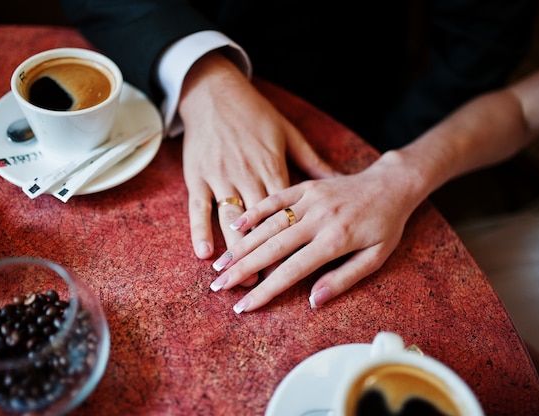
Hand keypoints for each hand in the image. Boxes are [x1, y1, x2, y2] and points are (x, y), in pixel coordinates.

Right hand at [178, 52, 336, 269]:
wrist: (216, 90)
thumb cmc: (256, 113)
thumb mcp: (291, 134)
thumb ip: (315, 162)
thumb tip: (339, 181)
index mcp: (278, 171)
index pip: (287, 221)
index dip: (285, 252)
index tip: (288, 278)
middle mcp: (249, 176)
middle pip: (258, 229)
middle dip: (257, 263)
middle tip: (255, 292)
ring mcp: (222, 176)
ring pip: (230, 222)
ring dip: (232, 253)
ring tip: (232, 281)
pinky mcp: (199, 174)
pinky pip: (199, 207)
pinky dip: (200, 229)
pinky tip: (203, 252)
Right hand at [209, 151, 425, 311]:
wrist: (392, 184)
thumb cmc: (385, 225)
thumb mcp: (376, 257)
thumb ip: (344, 278)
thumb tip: (314, 301)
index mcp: (336, 239)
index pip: (293, 270)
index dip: (266, 290)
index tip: (244, 306)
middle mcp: (319, 218)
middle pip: (273, 247)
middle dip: (243, 268)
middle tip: (218, 286)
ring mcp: (311, 199)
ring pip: (269, 224)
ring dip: (242, 243)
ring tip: (221, 263)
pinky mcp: (307, 185)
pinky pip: (276, 197)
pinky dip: (255, 210)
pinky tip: (235, 223)